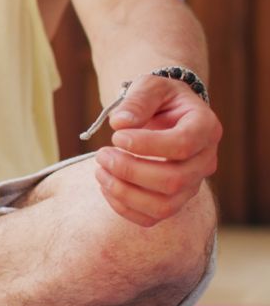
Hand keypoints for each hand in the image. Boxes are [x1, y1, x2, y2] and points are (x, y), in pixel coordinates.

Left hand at [94, 75, 220, 226]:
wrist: (165, 115)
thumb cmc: (159, 100)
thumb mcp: (150, 87)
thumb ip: (138, 100)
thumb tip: (120, 123)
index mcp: (205, 128)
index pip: (182, 145)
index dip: (146, 145)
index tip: (116, 136)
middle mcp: (205, 161)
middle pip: (173, 180)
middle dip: (129, 170)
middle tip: (101, 154)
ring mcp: (192, 185)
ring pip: (163, 206)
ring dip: (123, 192)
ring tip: (99, 170)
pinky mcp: (173, 201)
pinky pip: (150, 218)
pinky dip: (122, 207)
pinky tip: (105, 184)